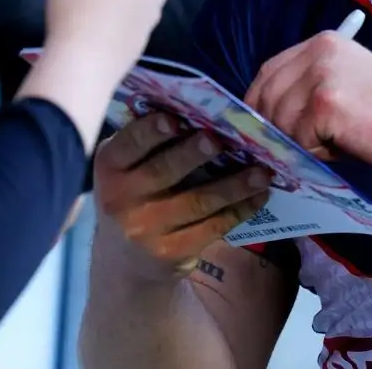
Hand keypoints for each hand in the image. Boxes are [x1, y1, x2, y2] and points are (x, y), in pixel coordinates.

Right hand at [94, 112, 272, 274]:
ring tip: (262, 172)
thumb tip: (202, 111)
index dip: (150, 132)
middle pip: (162, 172)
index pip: (128, 145)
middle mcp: (120, 199)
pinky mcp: (171, 252)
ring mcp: (146, 230)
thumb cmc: (135, 194)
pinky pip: (212, 228)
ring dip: (233, 185)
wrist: (126, 260)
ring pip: (196, 202)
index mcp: (109, 167)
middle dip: (193, 154)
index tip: (175, 120)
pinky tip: (259, 196)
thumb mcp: (127, 168)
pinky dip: (239, 210)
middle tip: (220, 140)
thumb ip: (150, 143)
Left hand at [246, 31, 371, 167]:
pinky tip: (339, 149)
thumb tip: (269, 119)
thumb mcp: (346, 83)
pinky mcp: (325, 103)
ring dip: (297, 143)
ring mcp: (320, 76)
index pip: (269, 71)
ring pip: (280, 120)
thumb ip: (309, 89)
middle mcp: (318, 52)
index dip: (258, 101)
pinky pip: (298, 138)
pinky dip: (313, 152)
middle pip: (267, 94)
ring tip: (330, 145)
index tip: (259, 126)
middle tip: (290, 148)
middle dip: (271, 128)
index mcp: (322, 44)